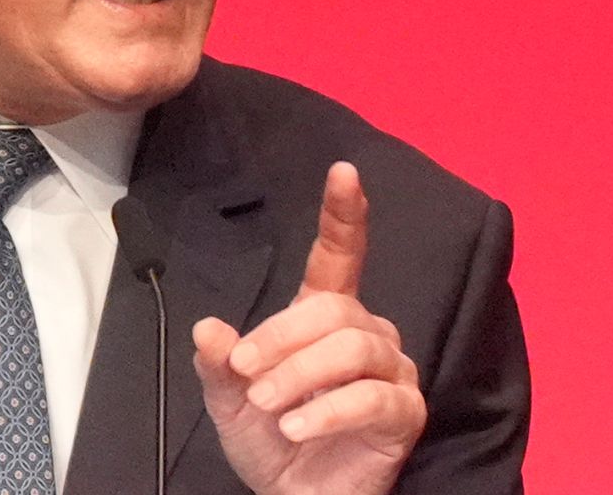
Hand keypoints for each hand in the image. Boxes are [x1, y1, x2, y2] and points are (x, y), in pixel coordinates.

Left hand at [192, 162, 426, 494]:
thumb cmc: (268, 440)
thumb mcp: (228, 399)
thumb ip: (219, 363)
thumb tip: (207, 328)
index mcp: (324, 317)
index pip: (340, 255)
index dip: (344, 214)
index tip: (343, 172)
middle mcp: (365, 335)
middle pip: (333, 310)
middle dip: (281, 338)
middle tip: (245, 373)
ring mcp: (390, 373)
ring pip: (352, 348)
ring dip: (300, 375)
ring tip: (266, 404)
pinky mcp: (404, 414)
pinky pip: (373, 398)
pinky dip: (327, 411)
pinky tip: (295, 427)